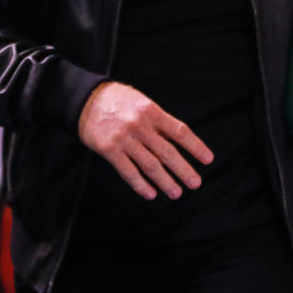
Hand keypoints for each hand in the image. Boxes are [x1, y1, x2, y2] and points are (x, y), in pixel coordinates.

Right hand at [77, 82, 213, 199]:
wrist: (85, 99)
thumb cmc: (118, 100)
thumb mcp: (142, 102)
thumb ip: (158, 120)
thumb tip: (177, 140)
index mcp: (152, 111)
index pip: (179, 131)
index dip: (195, 146)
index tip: (207, 159)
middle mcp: (140, 125)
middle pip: (167, 152)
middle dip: (183, 170)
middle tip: (195, 183)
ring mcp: (124, 139)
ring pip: (150, 165)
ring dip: (165, 181)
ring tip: (176, 192)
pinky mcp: (109, 150)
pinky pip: (128, 171)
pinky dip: (140, 184)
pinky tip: (151, 193)